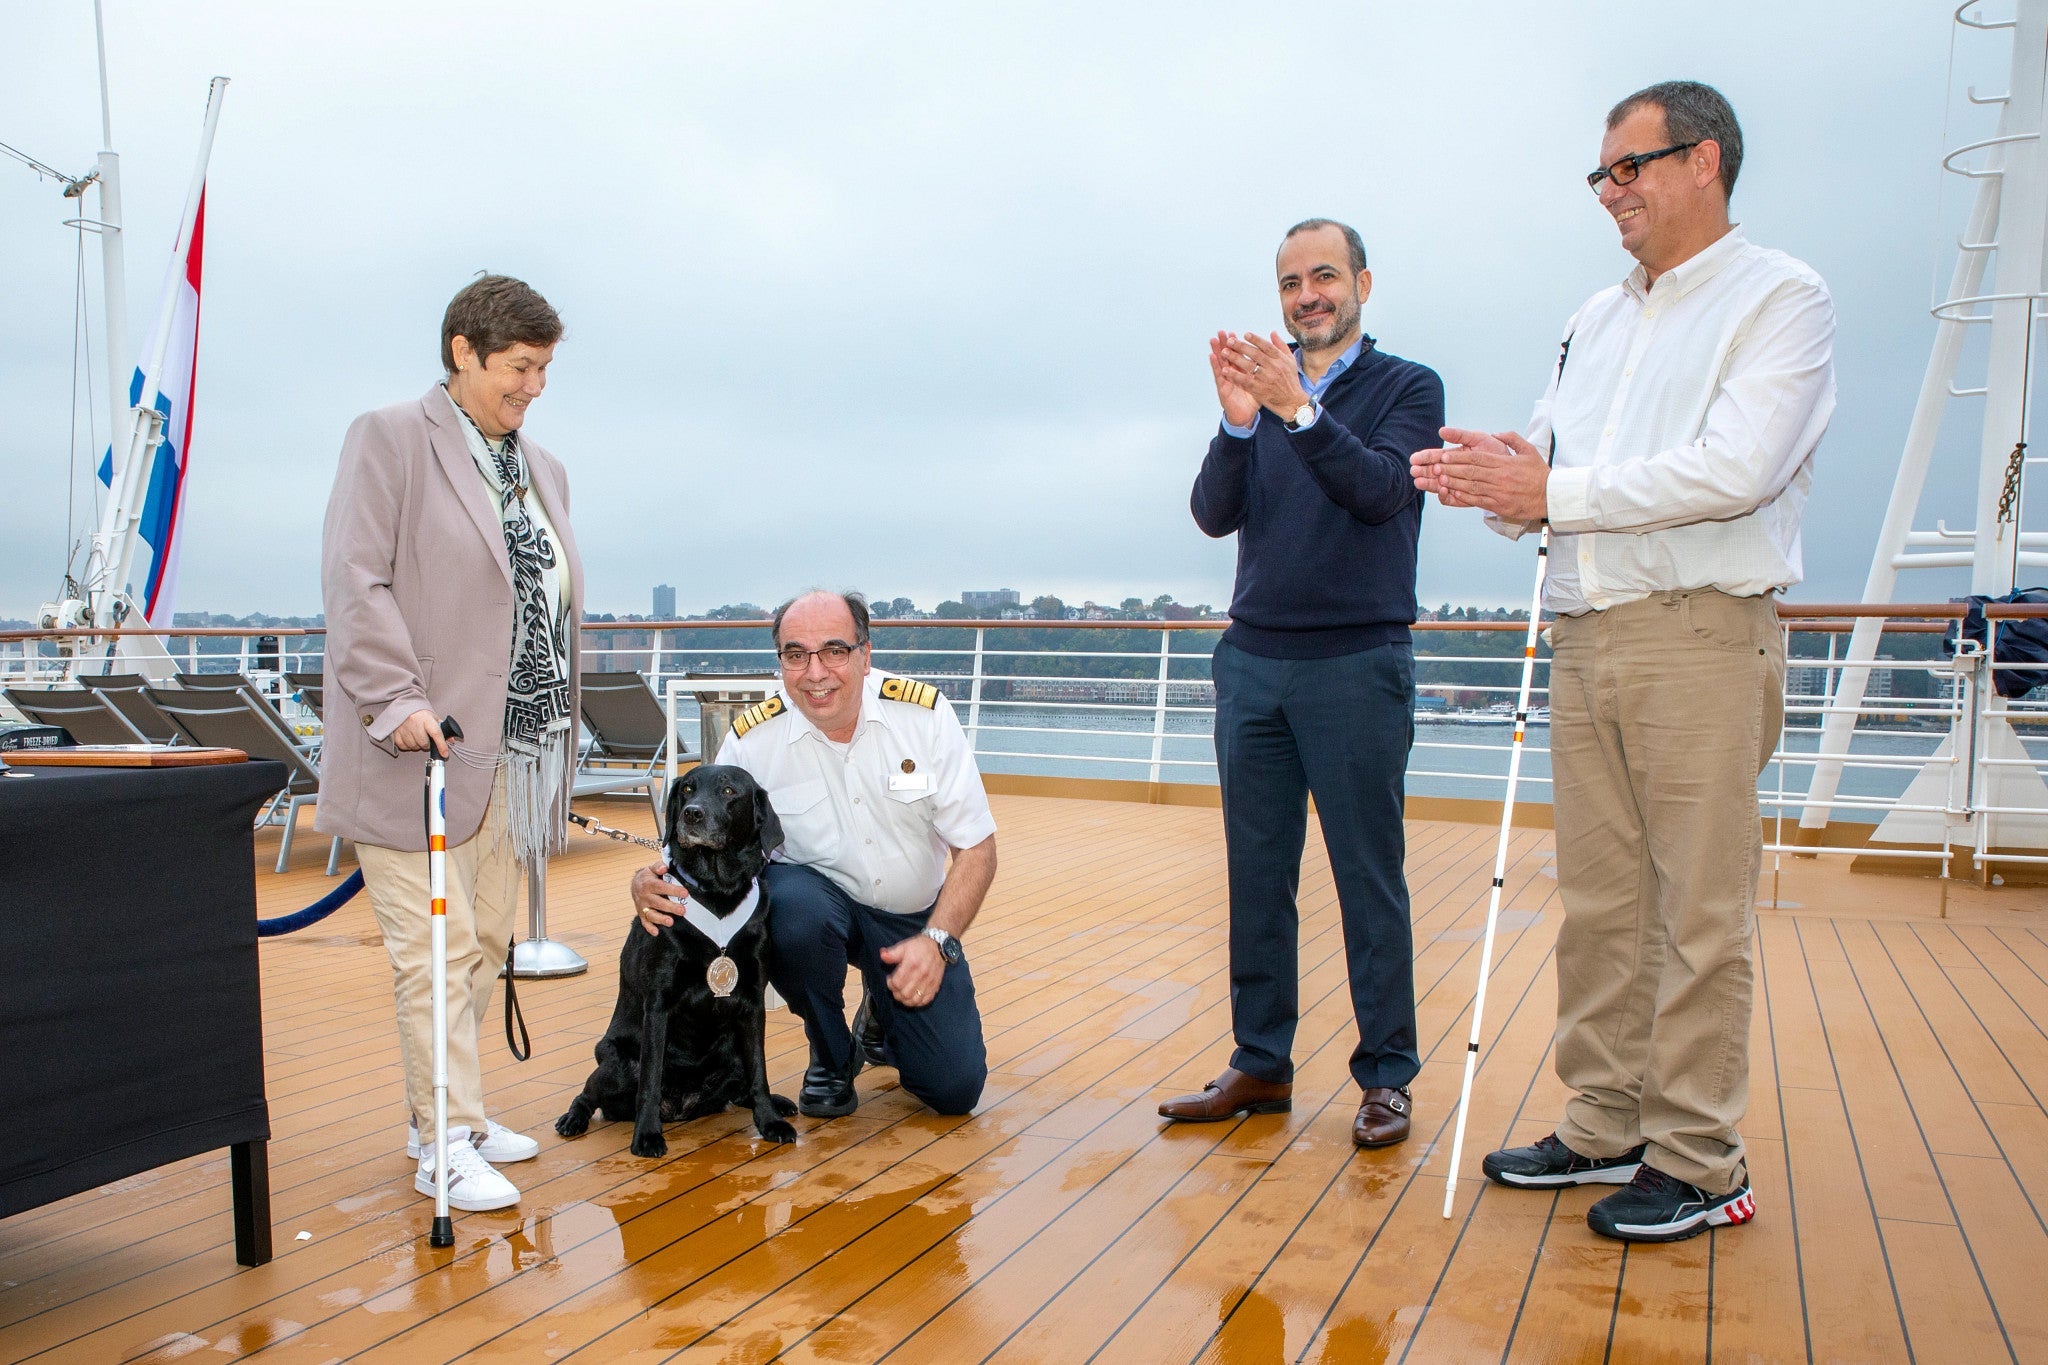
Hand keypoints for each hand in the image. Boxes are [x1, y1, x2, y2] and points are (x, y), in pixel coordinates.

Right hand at [391, 709, 448, 755]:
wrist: (405, 706)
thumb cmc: (421, 713)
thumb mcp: (433, 718)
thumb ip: (442, 729)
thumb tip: (451, 741)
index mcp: (426, 719)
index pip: (436, 733)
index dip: (441, 745)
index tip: (445, 754)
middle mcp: (415, 723)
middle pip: (424, 743)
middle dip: (427, 745)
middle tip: (426, 739)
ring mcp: (404, 728)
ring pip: (414, 746)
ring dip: (417, 746)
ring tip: (417, 737)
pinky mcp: (396, 733)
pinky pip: (403, 746)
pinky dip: (408, 746)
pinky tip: (410, 739)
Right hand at [631, 861, 686, 936]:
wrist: (635, 884)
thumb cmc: (649, 876)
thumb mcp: (652, 868)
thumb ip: (658, 866)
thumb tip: (664, 868)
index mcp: (649, 884)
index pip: (661, 887)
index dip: (673, 890)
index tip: (685, 893)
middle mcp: (645, 896)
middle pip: (658, 903)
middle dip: (670, 907)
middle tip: (682, 910)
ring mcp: (643, 907)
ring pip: (651, 914)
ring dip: (660, 919)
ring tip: (670, 922)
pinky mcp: (642, 914)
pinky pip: (645, 922)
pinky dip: (649, 928)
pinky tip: (656, 932)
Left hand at [879, 933, 944, 1008]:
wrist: (938, 946)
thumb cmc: (919, 947)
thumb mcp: (904, 946)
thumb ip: (892, 953)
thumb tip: (882, 955)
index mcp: (912, 964)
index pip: (897, 983)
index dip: (890, 983)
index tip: (890, 979)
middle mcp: (921, 974)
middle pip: (905, 994)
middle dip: (896, 993)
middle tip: (895, 987)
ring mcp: (929, 982)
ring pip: (914, 1000)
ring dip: (905, 1000)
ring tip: (902, 993)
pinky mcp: (935, 986)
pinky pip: (925, 1001)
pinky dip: (917, 1002)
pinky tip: (912, 996)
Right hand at [1208, 331, 1258, 428]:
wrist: (1245, 416)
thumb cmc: (1252, 400)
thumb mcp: (1261, 384)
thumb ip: (1264, 371)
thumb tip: (1270, 360)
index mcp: (1242, 372)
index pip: (1239, 355)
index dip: (1237, 345)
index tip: (1235, 333)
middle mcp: (1233, 374)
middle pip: (1228, 356)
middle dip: (1225, 344)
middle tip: (1222, 331)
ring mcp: (1226, 380)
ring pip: (1221, 363)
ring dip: (1216, 350)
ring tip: (1213, 339)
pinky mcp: (1223, 388)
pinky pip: (1218, 375)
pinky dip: (1215, 365)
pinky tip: (1212, 356)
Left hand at [1218, 331, 1310, 420]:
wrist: (1292, 402)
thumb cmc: (1290, 380)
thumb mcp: (1290, 361)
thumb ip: (1281, 346)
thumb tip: (1272, 332)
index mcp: (1280, 359)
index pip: (1266, 346)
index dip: (1256, 339)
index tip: (1245, 334)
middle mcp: (1274, 367)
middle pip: (1255, 354)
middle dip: (1240, 346)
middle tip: (1229, 340)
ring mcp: (1266, 379)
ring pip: (1248, 366)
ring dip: (1234, 358)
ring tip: (1223, 352)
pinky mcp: (1259, 389)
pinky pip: (1244, 380)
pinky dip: (1234, 375)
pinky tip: (1225, 371)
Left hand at [1412, 427, 1550, 521]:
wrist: (1552, 496)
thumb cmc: (1539, 473)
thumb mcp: (1528, 450)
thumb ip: (1512, 438)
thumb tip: (1495, 433)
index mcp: (1505, 463)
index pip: (1477, 459)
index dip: (1459, 458)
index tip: (1444, 456)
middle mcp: (1500, 477)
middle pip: (1471, 472)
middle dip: (1451, 469)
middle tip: (1435, 467)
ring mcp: (1498, 492)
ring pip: (1471, 487)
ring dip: (1453, 483)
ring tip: (1438, 480)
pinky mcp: (1499, 505)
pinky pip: (1477, 501)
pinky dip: (1463, 497)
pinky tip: (1451, 494)